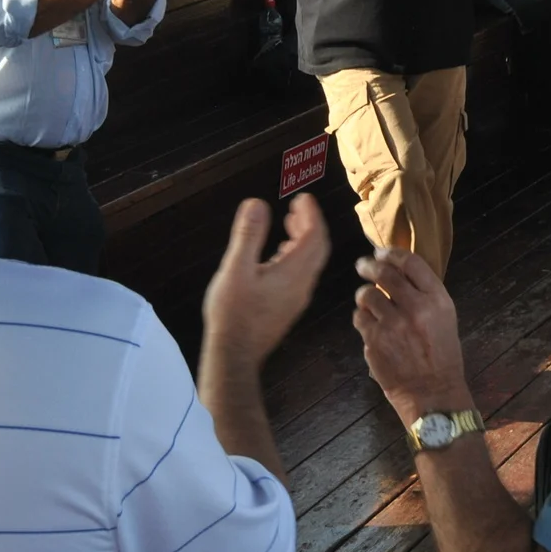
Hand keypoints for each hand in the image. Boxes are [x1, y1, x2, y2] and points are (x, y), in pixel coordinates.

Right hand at [204, 194, 331, 369]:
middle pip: (317, 248)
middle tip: (298, 206)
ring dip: (304, 239)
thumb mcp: (236, 269)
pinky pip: (301, 274)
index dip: (311, 214)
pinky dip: (296, 255)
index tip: (303, 198)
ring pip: (310, 262)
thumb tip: (257, 203)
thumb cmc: (233, 313)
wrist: (235, 354)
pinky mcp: (287, 306)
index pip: (314, 236)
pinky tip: (279, 253)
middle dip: (311, 224)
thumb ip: (248, 235)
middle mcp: (302, 285)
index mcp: (293, 273)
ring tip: (289, 223)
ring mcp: (296, 298)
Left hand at [352, 246, 467, 424]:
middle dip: (369, 265)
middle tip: (363, 265)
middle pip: (384, 273)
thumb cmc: (440, 356)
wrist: (432, 393)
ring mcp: (393, 324)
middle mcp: (415, 308)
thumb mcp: (444, 319)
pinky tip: (370, 325)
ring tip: (367, 301)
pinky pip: (359, 318)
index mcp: (437, 300)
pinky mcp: (375, 340)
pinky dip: (362, 318)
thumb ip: (423, 294)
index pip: (411, 263)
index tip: (382, 253)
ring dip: (364, 295)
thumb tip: (398, 271)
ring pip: (366, 295)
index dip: (392, 254)